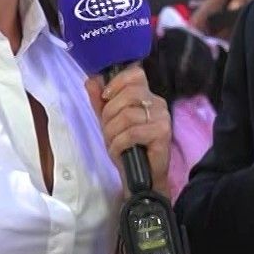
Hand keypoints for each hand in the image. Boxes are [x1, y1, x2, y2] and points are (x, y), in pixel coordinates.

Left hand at [86, 66, 170, 192]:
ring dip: (112, 132)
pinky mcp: (162, 134)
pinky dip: (119, 143)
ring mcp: (162, 118)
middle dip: (110, 113)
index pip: (135, 74)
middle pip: (129, 94)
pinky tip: (119, 151)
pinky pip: (132, 132)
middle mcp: (157, 103)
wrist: (139, 178)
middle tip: (108, 130)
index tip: (105, 98)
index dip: (117, 83)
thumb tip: (91, 80)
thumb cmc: (127, 149)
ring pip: (128, 115)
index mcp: (147, 97)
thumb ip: (100, 102)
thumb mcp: (109, 123)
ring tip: (113, 143)